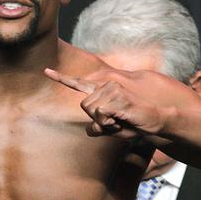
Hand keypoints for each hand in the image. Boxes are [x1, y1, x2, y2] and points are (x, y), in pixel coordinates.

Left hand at [45, 67, 200, 138]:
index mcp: (102, 92)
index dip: (61, 78)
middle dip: (97, 120)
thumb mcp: (112, 128)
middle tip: (114, 122)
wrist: (154, 121)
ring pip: (92, 111)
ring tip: (120, 120)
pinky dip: (110, 123)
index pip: (79, 84)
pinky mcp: (119, 97)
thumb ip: (98, 127)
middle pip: (84, 107)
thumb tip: (90, 128)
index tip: (46, 71)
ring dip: (105, 123)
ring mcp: (113, 89)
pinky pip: (102, 114)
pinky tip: (122, 120)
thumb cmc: (133, 125)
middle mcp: (106, 86)